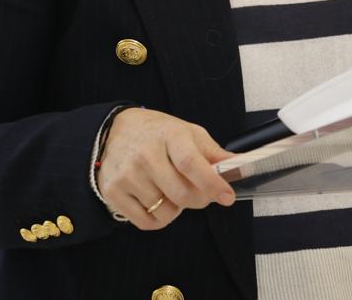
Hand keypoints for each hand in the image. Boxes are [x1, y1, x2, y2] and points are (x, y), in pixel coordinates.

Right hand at [95, 108, 236, 229]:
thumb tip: (237, 165)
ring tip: (172, 192)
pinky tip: (158, 202)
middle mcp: (146, 154)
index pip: (191, 164)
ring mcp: (128, 174)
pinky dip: (158, 219)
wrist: (115, 130)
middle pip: (181, 194)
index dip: (211, 183)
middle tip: (201, 194)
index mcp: (169, 135)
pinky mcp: (114, 191)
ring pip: (165, 212)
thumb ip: (213, 152)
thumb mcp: (188, 133)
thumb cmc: (157, 133)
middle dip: (199, 200)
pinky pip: (146, 222)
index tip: (227, 196)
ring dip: (177, 209)